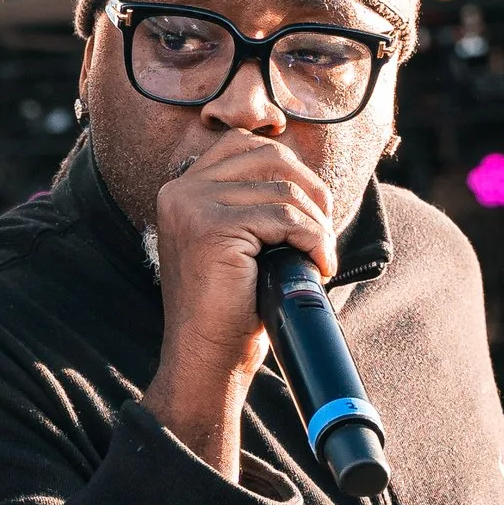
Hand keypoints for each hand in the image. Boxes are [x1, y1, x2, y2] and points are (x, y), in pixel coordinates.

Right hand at [145, 129, 337, 478]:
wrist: (206, 359)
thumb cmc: (229, 308)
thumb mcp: (239, 243)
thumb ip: (253, 202)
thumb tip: (306, 178)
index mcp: (182, 189)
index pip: (247, 145)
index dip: (290, 170)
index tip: (311, 210)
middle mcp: (181, 190)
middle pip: (270, 157)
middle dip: (310, 191)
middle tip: (322, 233)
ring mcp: (193, 207)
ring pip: (284, 191)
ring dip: (316, 225)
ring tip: (319, 257)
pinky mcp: (212, 229)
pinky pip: (285, 219)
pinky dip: (314, 241)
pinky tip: (319, 265)